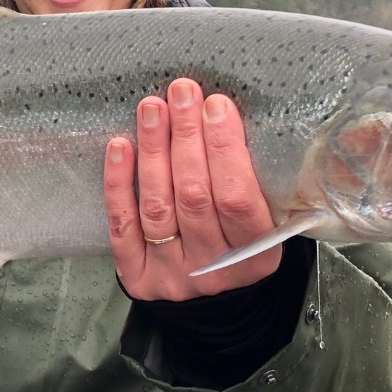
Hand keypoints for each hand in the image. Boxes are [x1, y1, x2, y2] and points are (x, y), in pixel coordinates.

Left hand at [105, 78, 281, 299]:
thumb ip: (263, 181)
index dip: (225, 150)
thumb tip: (245, 116)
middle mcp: (213, 269)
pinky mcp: (137, 274)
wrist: (211, 299)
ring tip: (153, 109)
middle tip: (182, 93)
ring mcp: (171, 274)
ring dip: (154, 150)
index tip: (216, 106)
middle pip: (194, 197)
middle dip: (187, 137)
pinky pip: (122, 224)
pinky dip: (119, 182)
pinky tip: (120, 146)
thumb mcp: (272, 222)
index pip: (238, 200)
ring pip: (158, 205)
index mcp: (257, 256)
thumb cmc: (241, 242)